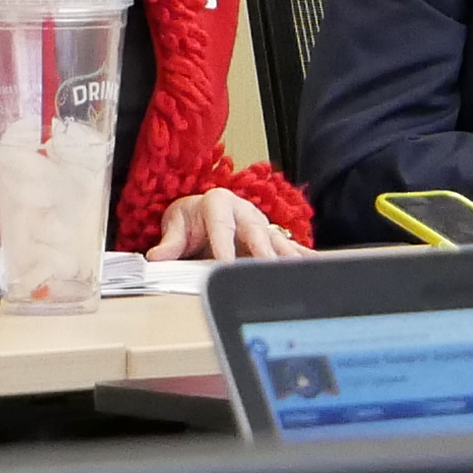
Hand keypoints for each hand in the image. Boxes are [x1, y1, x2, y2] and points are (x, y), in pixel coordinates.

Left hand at [152, 186, 299, 262]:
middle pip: (255, 231)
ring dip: (286, 256)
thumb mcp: (175, 223)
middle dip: (263, 251)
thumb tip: (156, 256)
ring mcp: (260, 224)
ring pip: (275, 239)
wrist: (202, 212)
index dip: (224, 245)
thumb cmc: (191, 217)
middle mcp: (244, 211)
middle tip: (268, 268)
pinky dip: (300, 256)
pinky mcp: (270, 236)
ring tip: (298, 270)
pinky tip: (315, 265)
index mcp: (218, 203)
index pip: (221, 226)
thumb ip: (169, 242)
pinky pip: (287, 246)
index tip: (224, 264)